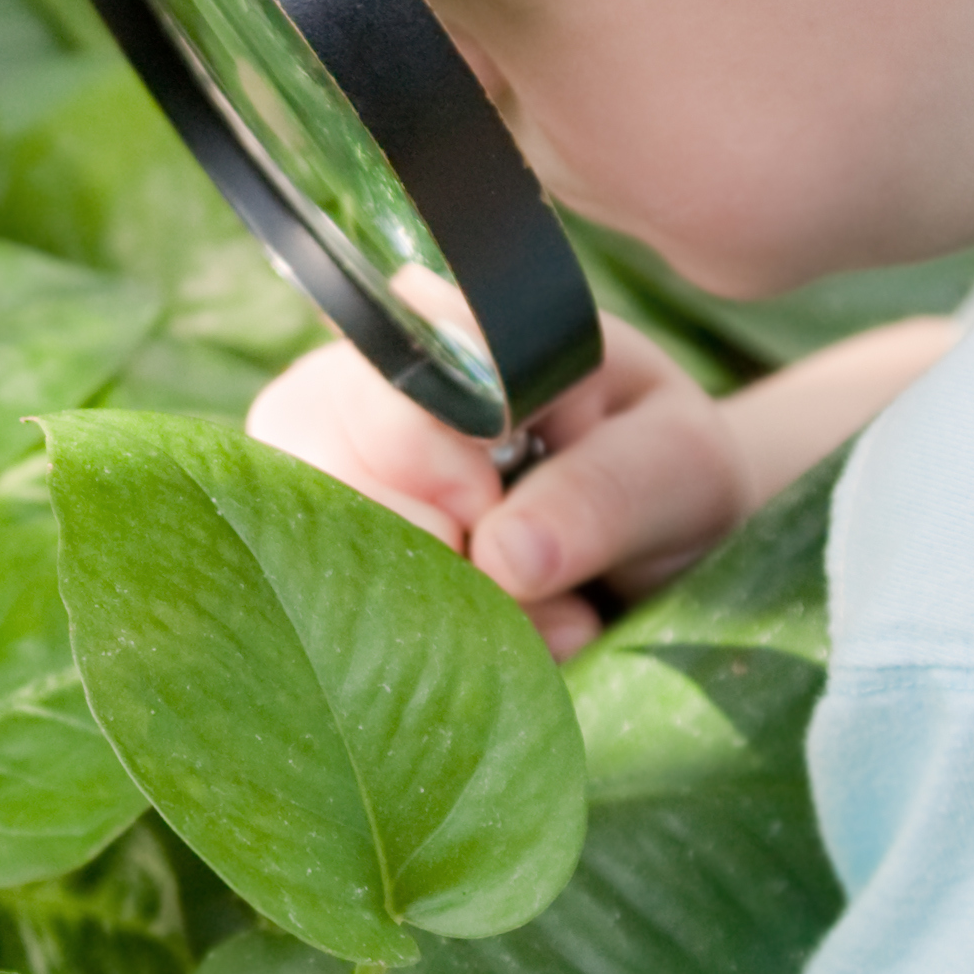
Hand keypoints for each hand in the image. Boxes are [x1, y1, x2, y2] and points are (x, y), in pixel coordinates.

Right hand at [247, 311, 961, 656]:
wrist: (645, 525)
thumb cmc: (658, 469)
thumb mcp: (674, 468)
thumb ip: (603, 493)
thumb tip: (504, 559)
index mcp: (437, 324)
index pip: (392, 419)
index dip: (459, 504)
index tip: (527, 543)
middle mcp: (342, 382)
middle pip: (336, 503)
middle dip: (448, 581)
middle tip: (551, 607)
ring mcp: (305, 467)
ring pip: (318, 570)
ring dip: (432, 624)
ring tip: (530, 626)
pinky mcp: (300, 547)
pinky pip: (317, 617)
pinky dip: (402, 650)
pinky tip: (475, 644)